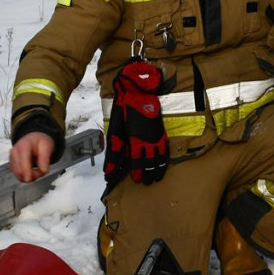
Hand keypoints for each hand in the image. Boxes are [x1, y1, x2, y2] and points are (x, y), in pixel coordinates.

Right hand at [10, 131, 54, 182]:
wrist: (34, 139)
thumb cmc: (40, 142)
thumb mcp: (47, 146)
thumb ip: (45, 158)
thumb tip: (44, 171)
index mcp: (23, 146)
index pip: (23, 161)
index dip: (26, 171)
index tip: (29, 179)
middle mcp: (14, 152)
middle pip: (20, 171)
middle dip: (33, 175)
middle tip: (43, 170)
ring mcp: (12, 159)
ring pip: (19, 175)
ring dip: (31, 176)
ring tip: (38, 169)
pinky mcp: (12, 165)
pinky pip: (19, 176)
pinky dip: (27, 176)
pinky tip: (32, 170)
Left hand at [113, 59, 168, 184]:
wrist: (139, 92)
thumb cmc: (124, 109)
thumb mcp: (115, 130)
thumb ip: (113, 151)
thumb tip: (108, 170)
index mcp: (136, 141)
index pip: (138, 162)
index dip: (138, 172)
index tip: (137, 180)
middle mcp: (149, 141)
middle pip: (151, 162)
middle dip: (149, 173)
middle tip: (147, 182)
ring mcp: (157, 136)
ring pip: (160, 157)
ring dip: (158, 168)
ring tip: (157, 177)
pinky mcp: (161, 131)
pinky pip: (165, 148)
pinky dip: (164, 157)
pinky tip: (163, 162)